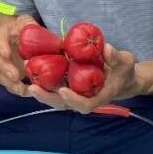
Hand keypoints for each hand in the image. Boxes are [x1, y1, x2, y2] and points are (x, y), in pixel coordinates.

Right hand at [0, 16, 36, 96]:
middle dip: (6, 69)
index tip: (7, 54)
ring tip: (22, 90)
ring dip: (11, 83)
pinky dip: (17, 89)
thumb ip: (34, 29)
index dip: (1, 47)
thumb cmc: (22, 28)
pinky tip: (28, 92)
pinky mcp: (5, 75)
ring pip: (1, 76)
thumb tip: (56, 42)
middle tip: (16, 76)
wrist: (15, 35)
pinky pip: (8, 84)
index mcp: (0, 36)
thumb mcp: (26, 23)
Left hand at [27, 43, 141, 113]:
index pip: (85, 105)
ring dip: (39, 90)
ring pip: (54, 97)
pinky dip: (42, 80)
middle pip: (62, 104)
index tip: (62, 90)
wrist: (121, 77)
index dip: (73, 100)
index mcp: (98, 97)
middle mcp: (83, 98)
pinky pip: (52, 87)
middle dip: (46, 97)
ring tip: (26, 75)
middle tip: (32, 87)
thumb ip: (117, 57)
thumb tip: (106, 48)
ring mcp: (73, 94)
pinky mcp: (67, 86)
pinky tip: (30, 66)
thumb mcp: (125, 62)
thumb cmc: (124, 71)